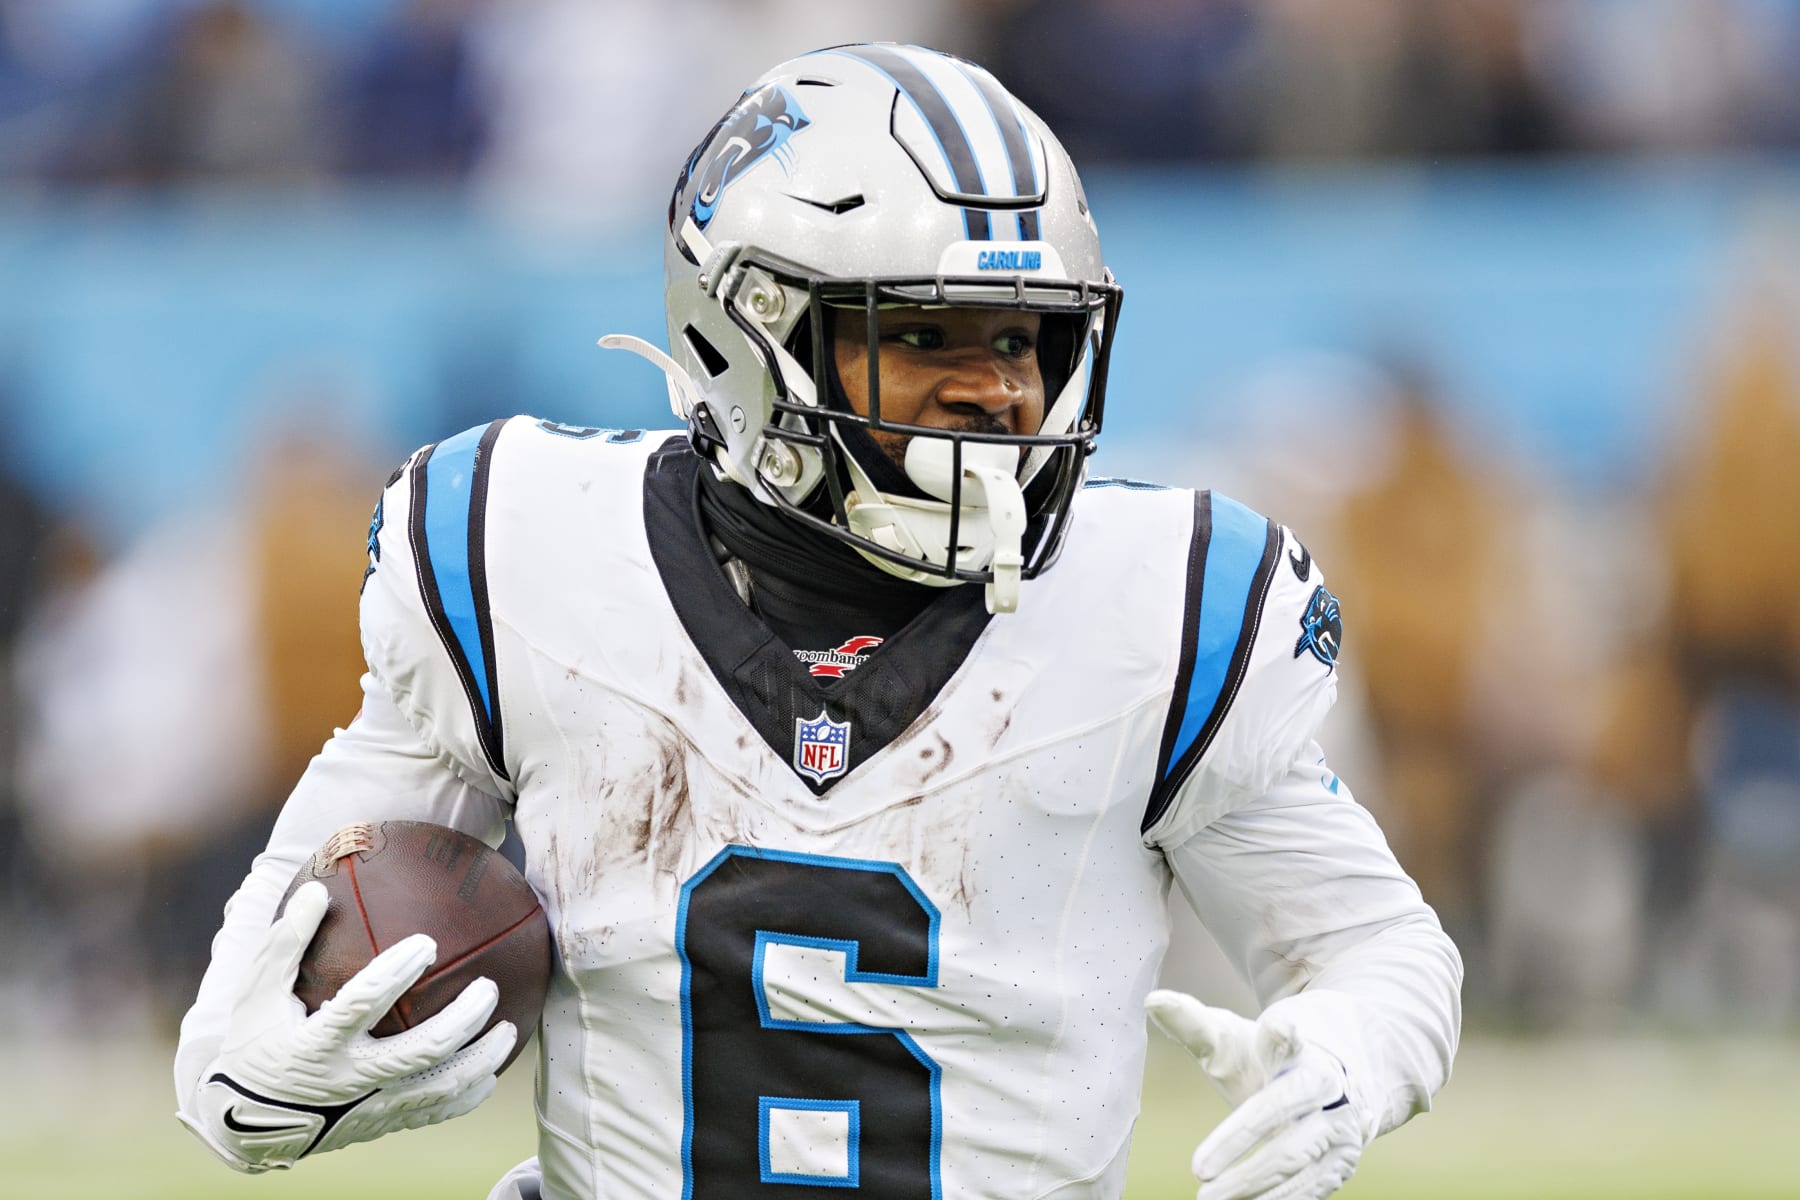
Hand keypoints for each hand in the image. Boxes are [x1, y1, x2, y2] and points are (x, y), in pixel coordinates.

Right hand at [180, 880, 515, 1172]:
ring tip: (510, 1029)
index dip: (394, 974)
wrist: (245, 1122)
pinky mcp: (382, 1124)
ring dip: (480, 1060)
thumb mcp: (255, 993)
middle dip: (460, 1021)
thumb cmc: (256, 1041)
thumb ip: (285, 943)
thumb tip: (317, 890)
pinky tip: (491, 1073)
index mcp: (316, 1045)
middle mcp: (348, 1081)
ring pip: (438, 1088)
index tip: (426, 943)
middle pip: (418, 1052)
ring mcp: (369, 1108)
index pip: (361, 1005)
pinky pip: (434, 1113)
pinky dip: (467, 1095)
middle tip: (487, 987)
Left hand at [1147, 989, 1373, 1199]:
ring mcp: (1342, 1134)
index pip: (1289, 1049)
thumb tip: (1152, 1001)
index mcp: (1306, 1054)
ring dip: (1253, 1187)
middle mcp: (1333, 1095)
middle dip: (1242, 1150)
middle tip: (1198, 1171)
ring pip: (1299, 1167)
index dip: (1284, 1038)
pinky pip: (1309, 1190)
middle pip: (1289, 1120)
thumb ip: (1194, 1023)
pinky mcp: (1340, 1166)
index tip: (1280, 1028)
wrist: (1338, 1075)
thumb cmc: (1269, 1055)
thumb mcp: (1236, 1036)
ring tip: (1209, 1199)